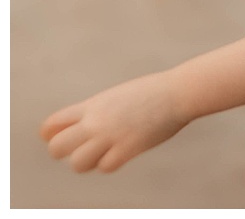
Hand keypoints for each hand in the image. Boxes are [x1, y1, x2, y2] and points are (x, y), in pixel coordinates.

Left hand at [39, 71, 187, 172]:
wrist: (177, 92)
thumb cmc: (150, 92)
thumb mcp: (116, 97)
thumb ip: (96, 112)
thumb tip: (81, 129)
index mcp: (92, 105)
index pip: (51, 125)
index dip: (52, 135)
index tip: (65, 136)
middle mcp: (96, 120)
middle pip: (56, 148)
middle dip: (65, 152)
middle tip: (83, 148)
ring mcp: (110, 135)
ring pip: (77, 163)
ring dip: (89, 161)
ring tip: (104, 151)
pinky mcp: (127, 148)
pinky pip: (105, 167)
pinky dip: (111, 163)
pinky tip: (123, 152)